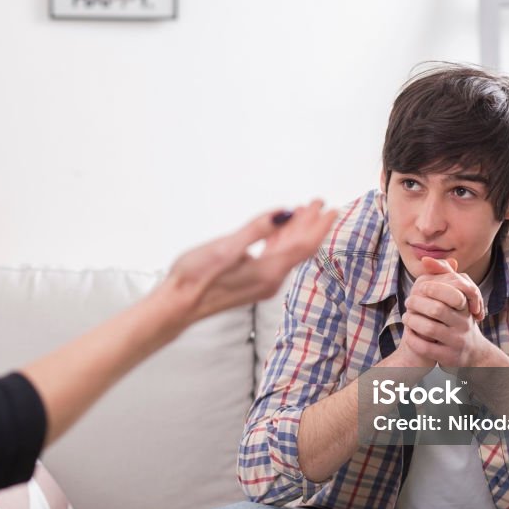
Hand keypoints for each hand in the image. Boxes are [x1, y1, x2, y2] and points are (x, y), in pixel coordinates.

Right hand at [162, 200, 336, 323]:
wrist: (178, 306)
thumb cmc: (196, 277)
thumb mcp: (226, 248)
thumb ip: (256, 230)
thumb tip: (284, 213)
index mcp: (268, 271)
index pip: (304, 246)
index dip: (319, 226)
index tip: (331, 208)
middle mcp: (270, 280)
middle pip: (300, 249)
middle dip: (311, 224)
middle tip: (318, 202)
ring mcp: (261, 283)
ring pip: (288, 254)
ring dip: (296, 232)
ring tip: (302, 211)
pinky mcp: (251, 283)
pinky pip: (276, 260)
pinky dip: (282, 242)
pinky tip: (279, 233)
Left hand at [393, 257, 489, 370]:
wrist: (473, 353)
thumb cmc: (459, 319)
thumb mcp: (457, 297)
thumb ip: (443, 275)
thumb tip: (425, 259)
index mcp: (466, 307)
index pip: (451, 293)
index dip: (432, 288)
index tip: (419, 287)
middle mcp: (464, 324)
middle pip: (437, 309)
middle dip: (417, 304)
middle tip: (408, 302)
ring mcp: (457, 342)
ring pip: (430, 328)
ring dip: (412, 321)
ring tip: (406, 317)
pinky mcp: (449, 357)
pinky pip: (425, 348)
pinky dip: (413, 339)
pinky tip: (409, 333)